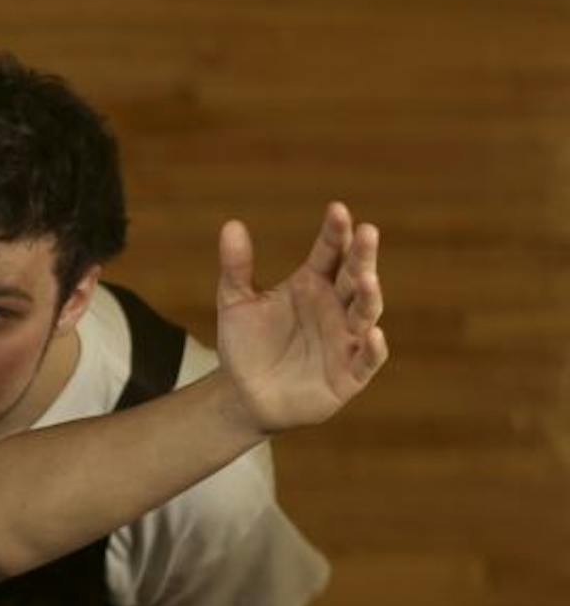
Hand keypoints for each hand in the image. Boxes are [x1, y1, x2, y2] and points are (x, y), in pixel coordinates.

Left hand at [215, 201, 387, 432]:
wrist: (245, 395)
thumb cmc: (247, 345)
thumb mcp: (235, 304)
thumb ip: (236, 267)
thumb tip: (231, 225)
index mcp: (313, 283)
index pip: (330, 252)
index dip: (335, 232)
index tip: (337, 209)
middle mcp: (336, 307)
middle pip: (354, 276)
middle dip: (361, 255)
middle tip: (367, 232)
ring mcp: (346, 339)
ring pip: (365, 314)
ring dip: (369, 296)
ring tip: (367, 277)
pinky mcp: (349, 375)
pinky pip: (366, 360)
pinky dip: (373, 349)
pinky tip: (373, 334)